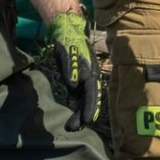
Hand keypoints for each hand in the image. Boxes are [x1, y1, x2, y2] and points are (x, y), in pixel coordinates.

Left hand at [47, 10, 100, 130]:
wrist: (67, 30)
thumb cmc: (68, 40)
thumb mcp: (67, 53)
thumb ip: (70, 69)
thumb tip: (73, 85)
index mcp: (90, 72)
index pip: (92, 94)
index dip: (90, 108)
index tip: (87, 121)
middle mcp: (90, 78)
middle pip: (89, 100)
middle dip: (82, 116)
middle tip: (72, 129)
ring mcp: (85, 79)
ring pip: (84, 101)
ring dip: (79, 114)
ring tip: (70, 127)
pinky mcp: (78, 80)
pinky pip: (79, 97)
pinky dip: (76, 107)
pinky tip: (72, 117)